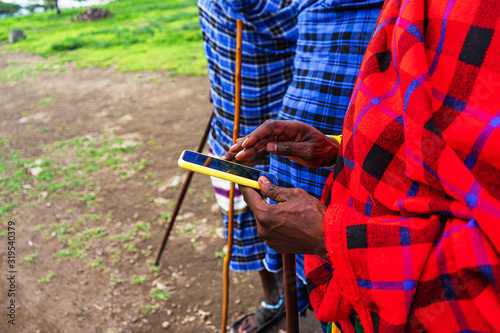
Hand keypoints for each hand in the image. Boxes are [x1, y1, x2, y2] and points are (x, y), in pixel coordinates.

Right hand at [224, 120, 338, 167]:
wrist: (331, 153)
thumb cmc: (323, 151)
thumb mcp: (309, 151)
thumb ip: (289, 148)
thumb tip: (268, 147)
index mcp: (291, 127)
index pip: (269, 128)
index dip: (255, 135)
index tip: (244, 145)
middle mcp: (283, 130)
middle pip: (259, 135)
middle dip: (244, 144)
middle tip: (230, 153)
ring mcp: (280, 138)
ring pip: (258, 143)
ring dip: (244, 150)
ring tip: (229, 157)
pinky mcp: (279, 145)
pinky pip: (262, 149)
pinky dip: (251, 155)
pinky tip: (241, 159)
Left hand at [239, 176, 326, 255]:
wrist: (328, 238)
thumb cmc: (313, 214)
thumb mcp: (294, 194)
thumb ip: (273, 189)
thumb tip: (261, 181)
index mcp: (265, 215)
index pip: (249, 196)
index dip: (243, 184)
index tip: (235, 176)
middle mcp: (263, 230)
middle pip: (257, 209)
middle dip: (261, 199)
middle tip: (270, 190)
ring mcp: (269, 240)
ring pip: (265, 220)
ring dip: (271, 212)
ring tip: (289, 209)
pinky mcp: (276, 247)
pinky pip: (271, 231)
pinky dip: (277, 224)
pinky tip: (291, 221)